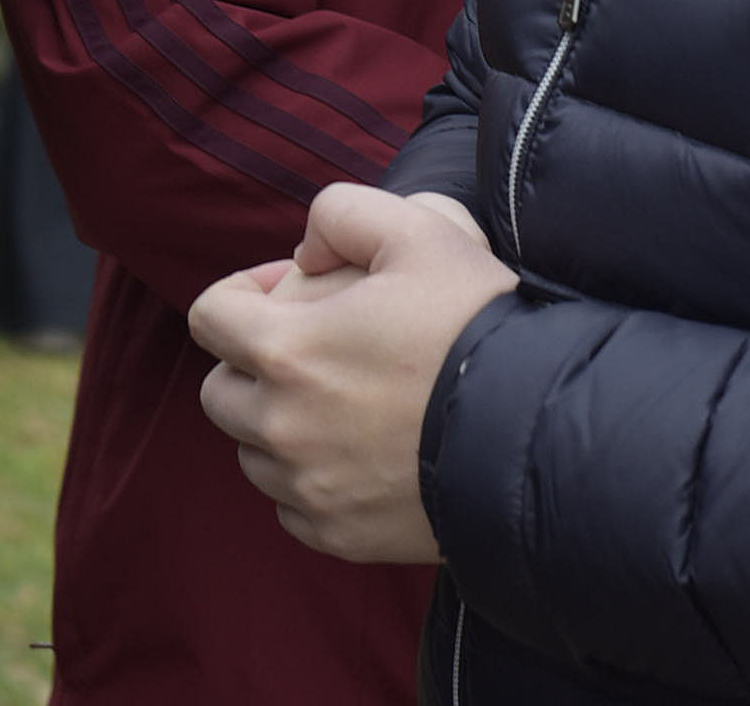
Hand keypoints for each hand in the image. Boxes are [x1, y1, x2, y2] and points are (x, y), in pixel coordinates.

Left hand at [190, 183, 518, 563]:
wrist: (540, 432)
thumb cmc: (476, 324)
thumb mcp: (418, 229)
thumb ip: (341, 214)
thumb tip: (305, 254)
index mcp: (285, 350)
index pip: (209, 316)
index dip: (242, 292)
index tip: (289, 291)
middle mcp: (281, 426)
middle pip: (220, 393)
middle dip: (252, 364)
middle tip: (312, 348)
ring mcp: (308, 488)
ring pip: (253, 454)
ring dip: (278, 426)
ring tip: (339, 403)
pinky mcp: (341, 536)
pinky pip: (292, 508)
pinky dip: (309, 481)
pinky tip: (356, 456)